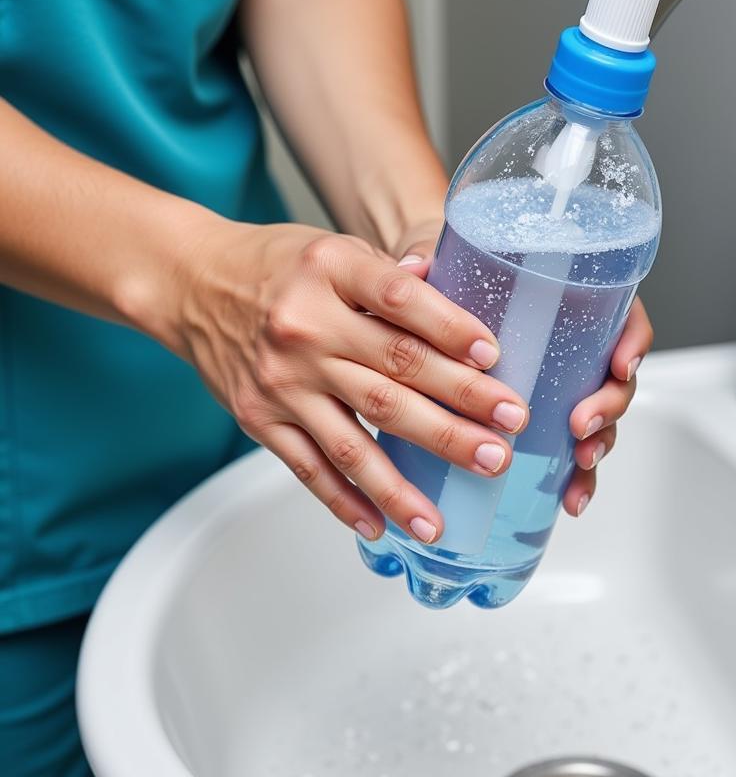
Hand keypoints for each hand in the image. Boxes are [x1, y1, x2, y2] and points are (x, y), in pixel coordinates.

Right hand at [173, 220, 529, 544]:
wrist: (191, 283)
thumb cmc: (279, 267)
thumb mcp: (336, 249)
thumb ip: (394, 279)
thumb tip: (457, 305)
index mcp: (331, 269)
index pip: (401, 299)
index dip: (451, 330)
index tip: (494, 358)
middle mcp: (305, 327)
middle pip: (394, 375)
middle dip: (458, 412)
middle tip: (504, 440)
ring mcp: (282, 380)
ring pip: (356, 441)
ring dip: (407, 484)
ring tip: (448, 516)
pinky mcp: (261, 419)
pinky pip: (310, 469)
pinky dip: (347, 502)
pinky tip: (383, 527)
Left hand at [395, 224, 654, 520]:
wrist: (450, 305)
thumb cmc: (465, 282)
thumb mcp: (454, 269)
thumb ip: (435, 270)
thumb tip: (411, 267)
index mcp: (576, 302)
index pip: (624, 315)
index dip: (633, 341)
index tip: (620, 365)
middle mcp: (581, 346)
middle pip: (616, 376)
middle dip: (609, 406)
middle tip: (581, 424)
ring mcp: (569, 387)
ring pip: (601, 418)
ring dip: (598, 444)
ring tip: (580, 464)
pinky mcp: (550, 421)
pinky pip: (575, 451)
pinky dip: (577, 478)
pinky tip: (569, 499)